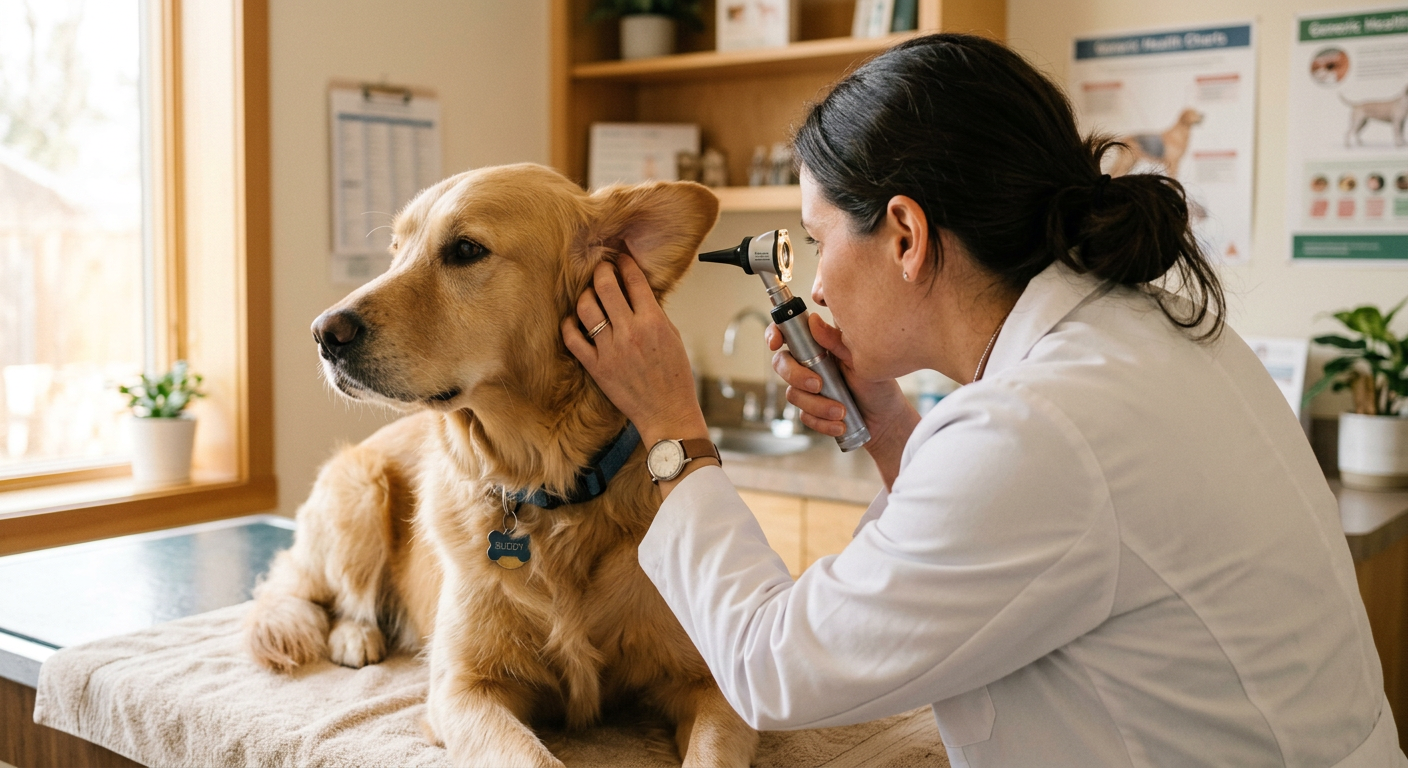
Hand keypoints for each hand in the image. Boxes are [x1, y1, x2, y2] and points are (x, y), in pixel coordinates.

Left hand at [561, 257, 707, 451]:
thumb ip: (654, 314)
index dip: (625, 264)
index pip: (634, 280)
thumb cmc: (674, 377)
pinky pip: (573, 338)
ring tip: (589, 295)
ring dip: (585, 295)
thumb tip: (638, 294)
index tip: (621, 259)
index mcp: (653, 322)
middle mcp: (630, 332)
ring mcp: (610, 349)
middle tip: (601, 268)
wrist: (667, 412)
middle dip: (601, 270)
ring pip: (586, 308)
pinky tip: (573, 320)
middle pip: (605, 286)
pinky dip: (569, 325)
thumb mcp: (673, 338)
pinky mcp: (596, 367)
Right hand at [767, 314, 918, 487]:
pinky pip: (804, 416)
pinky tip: (840, 424)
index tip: (776, 343)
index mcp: (820, 346)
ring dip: (817, 405)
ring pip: (793, 394)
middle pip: (781, 363)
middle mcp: (810, 365)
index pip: (788, 333)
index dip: (775, 333)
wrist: (886, 418)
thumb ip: (836, 341)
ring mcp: (809, 389)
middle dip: (796, 376)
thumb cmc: (877, 384)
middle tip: (818, 385)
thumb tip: (813, 321)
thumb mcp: (861, 359)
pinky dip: (822, 422)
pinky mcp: (812, 411)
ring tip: (841, 411)